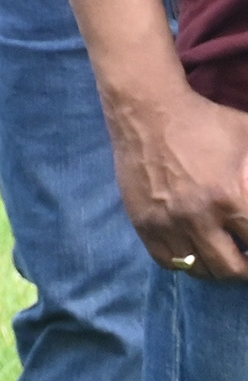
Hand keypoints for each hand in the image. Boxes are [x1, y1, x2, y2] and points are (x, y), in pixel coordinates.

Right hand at [112, 86, 247, 278]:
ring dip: (217, 268)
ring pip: (200, 270)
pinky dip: (187, 262)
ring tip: (224, 255)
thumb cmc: (207, 123)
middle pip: (231, 269)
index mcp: (230, 196)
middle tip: (247, 257)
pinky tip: (195, 249)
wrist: (147, 111)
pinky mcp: (143, 222)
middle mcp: (197, 216)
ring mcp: (166, 222)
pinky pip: (169, 261)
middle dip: (247, 268)